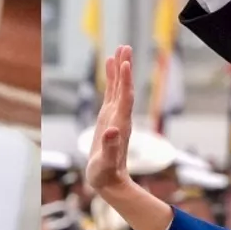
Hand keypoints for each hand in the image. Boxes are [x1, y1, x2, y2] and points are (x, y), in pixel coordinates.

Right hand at [86, 45, 134, 194]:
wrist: (110, 182)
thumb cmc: (105, 175)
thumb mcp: (105, 164)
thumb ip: (110, 148)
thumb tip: (112, 131)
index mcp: (119, 125)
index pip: (124, 99)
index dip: (124, 81)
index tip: (125, 63)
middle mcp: (120, 118)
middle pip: (124, 88)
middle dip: (124, 68)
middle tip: (125, 47)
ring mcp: (115, 117)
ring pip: (118, 88)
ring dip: (119, 70)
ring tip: (119, 50)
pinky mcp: (109, 118)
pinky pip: (111, 94)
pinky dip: (111, 79)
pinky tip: (110, 68)